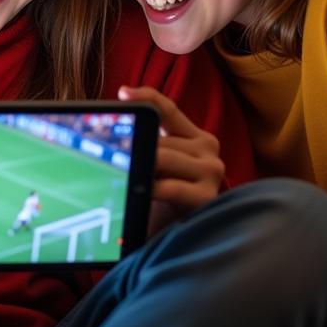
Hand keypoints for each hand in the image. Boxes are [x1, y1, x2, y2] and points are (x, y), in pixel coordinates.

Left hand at [118, 85, 224, 235]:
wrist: (181, 234)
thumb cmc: (164, 195)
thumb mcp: (156, 163)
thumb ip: (146, 139)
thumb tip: (118, 111)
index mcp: (194, 136)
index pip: (168, 109)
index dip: (146, 97)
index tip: (123, 93)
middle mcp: (208, 148)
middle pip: (160, 139)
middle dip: (137, 148)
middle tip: (114, 156)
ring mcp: (211, 171)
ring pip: (163, 158)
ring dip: (143, 167)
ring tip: (126, 174)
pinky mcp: (208, 196)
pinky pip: (172, 187)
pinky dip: (153, 188)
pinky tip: (143, 191)